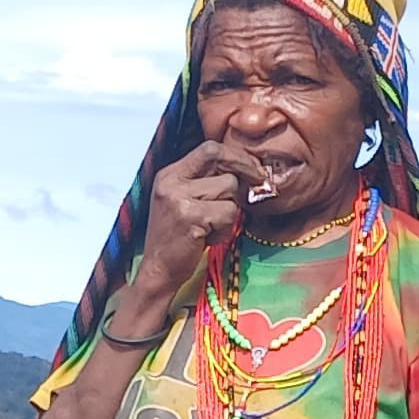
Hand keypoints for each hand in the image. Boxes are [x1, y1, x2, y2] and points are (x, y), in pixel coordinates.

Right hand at [131, 140, 265, 310]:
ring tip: (213, 226)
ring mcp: (179, 198)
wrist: (159, 270)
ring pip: (229, 189)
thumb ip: (207, 182)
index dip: (235, 155)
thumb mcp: (184, 201)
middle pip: (222, 162)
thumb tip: (246, 168)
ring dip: (230, 210)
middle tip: (259, 182)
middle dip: (246, 171)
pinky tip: (209, 238)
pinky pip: (228, 213)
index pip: (208, 148)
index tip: (252, 167)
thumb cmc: (178, 238)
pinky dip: (225, 228)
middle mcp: (171, 182)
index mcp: (170, 174)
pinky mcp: (190, 217)